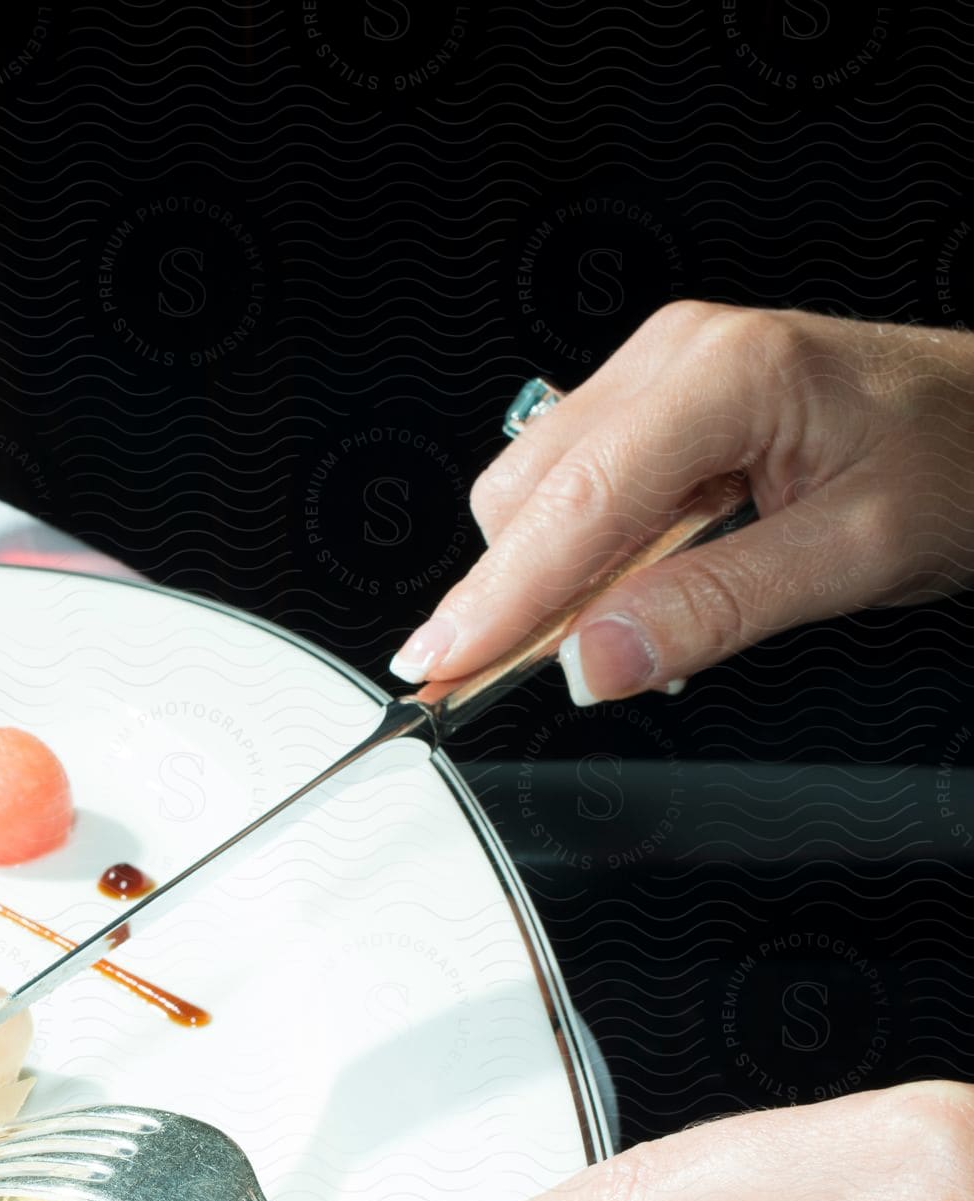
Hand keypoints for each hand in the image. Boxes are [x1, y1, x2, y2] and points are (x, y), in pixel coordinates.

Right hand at [389, 303, 973, 703]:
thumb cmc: (964, 460)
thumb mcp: (856, 553)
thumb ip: (716, 608)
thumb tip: (594, 661)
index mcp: (727, 373)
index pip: (577, 502)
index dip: (499, 596)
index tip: (442, 666)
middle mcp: (677, 355)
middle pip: (530, 491)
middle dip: (508, 593)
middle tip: (491, 682)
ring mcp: (660, 372)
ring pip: (536, 490)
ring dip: (547, 578)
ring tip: (612, 634)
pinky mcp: (657, 401)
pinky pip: (574, 485)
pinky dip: (577, 556)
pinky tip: (626, 591)